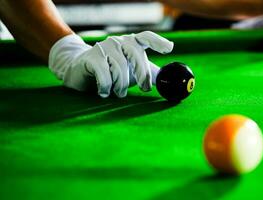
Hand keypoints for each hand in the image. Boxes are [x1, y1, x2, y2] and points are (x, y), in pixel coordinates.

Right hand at [49, 31, 173, 97]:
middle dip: (142, 73)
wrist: (81, 71)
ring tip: (118, 93)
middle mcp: (118, 42)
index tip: (169, 49)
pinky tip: (103, 92)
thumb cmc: (110, 72)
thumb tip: (166, 81)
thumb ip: (148, 73)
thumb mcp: (131, 72)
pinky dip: (106, 87)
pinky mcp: (91, 58)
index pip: (146, 37)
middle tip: (145, 89)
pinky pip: (104, 75)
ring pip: (120, 68)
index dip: (158, 42)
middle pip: (135, 53)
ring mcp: (104, 47)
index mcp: (130, 43)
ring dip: (121, 86)